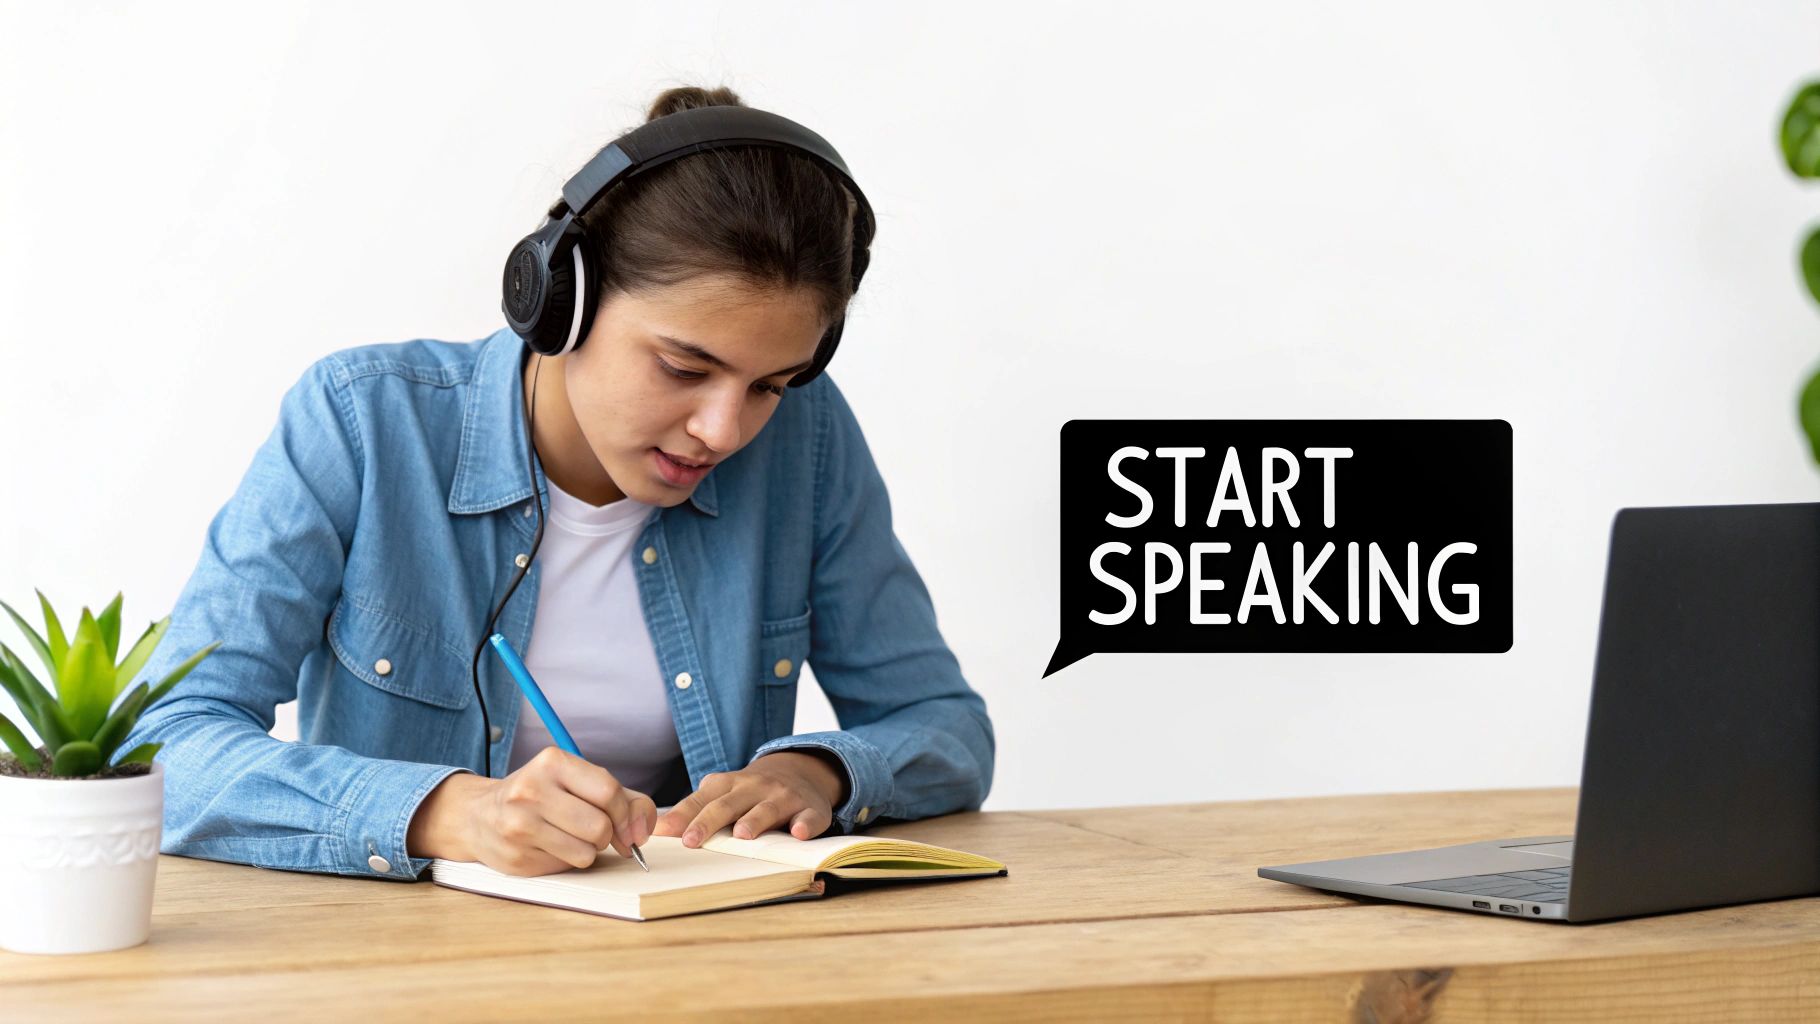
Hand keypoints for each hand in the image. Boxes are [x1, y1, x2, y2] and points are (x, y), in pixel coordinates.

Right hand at [406, 746, 655, 875]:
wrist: (480, 815)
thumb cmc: (542, 796)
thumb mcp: (579, 782)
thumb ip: (624, 798)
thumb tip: (643, 831)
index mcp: (552, 762)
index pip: (609, 792)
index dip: (627, 815)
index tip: (628, 827)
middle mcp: (531, 790)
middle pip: (599, 826)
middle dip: (607, 835)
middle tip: (595, 832)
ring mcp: (519, 824)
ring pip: (586, 852)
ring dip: (588, 851)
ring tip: (569, 837)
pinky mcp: (516, 856)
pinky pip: (565, 867)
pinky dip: (567, 861)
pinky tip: (549, 847)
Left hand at [653, 750, 848, 847]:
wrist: (800, 770)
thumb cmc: (750, 792)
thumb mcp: (722, 794)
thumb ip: (694, 811)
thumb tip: (657, 831)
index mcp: (728, 784)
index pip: (702, 800)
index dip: (684, 816)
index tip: (666, 833)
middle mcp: (754, 787)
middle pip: (729, 805)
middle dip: (709, 822)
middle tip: (692, 840)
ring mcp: (784, 796)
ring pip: (767, 808)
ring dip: (754, 820)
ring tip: (742, 834)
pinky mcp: (811, 808)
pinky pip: (808, 816)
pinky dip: (804, 824)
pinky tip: (798, 833)